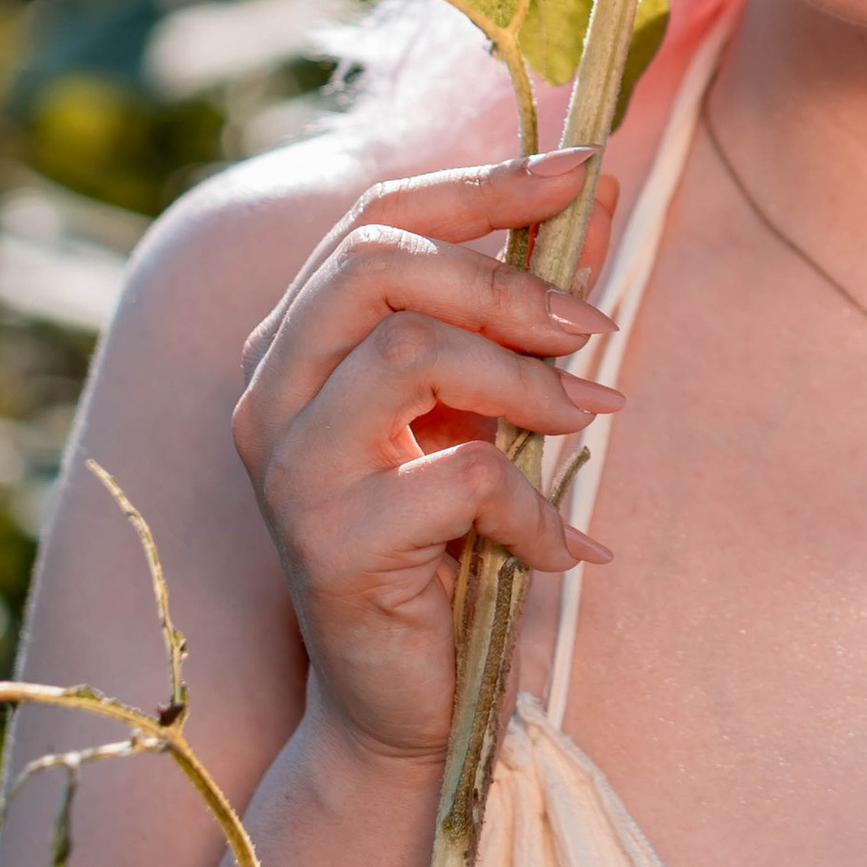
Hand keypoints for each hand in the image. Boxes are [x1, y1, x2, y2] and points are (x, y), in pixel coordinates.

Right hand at [232, 150, 624, 764]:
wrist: (408, 700)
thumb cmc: (450, 538)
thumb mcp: (491, 402)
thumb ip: (525, 304)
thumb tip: (597, 191)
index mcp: (297, 342)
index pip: (376, 220)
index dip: (484, 182)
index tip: (585, 166)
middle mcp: (269, 394)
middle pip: (376, 267)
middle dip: (504, 280)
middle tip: (591, 324)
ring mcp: (288, 470)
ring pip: (411, 354)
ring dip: (528, 383)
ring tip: (588, 420)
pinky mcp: (328, 546)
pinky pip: (459, 478)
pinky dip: (534, 506)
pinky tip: (561, 546)